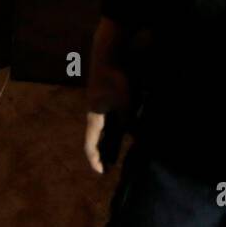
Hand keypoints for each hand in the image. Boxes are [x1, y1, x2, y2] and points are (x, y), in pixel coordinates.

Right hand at [84, 17, 133, 173]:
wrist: (108, 53)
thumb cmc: (115, 78)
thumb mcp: (125, 103)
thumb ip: (129, 121)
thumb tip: (135, 138)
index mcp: (94, 117)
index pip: (90, 144)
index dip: (95, 160)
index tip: (101, 172)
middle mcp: (94, 113)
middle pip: (96, 139)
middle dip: (102, 153)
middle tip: (109, 168)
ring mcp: (98, 105)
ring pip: (102, 129)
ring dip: (108, 142)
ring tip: (114, 154)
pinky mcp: (105, 97)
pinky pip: (107, 119)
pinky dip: (113, 130)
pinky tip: (122, 131)